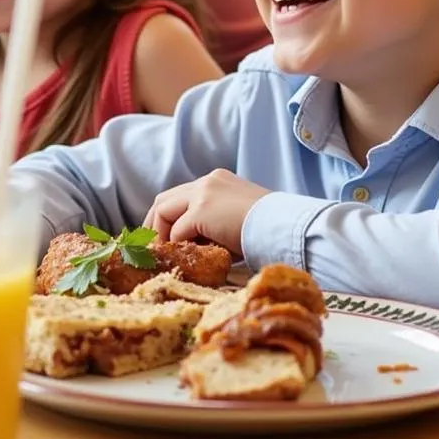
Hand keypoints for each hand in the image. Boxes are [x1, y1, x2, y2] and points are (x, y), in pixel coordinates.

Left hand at [143, 169, 270, 255]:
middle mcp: (206, 182)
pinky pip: (177, 230)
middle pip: (164, 199)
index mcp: (216, 181)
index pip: (180, 195)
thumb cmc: (269, 229)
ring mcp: (202, 194)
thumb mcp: (238, 219)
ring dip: (160, 234)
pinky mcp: (201, 211)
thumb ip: (214, 223)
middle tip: (153, 246)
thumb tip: (194, 243)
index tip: (164, 236)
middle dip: (154, 223)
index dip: (168, 216)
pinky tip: (182, 257)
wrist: (285, 228)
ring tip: (162, 254)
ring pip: (164, 210)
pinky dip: (175, 244)